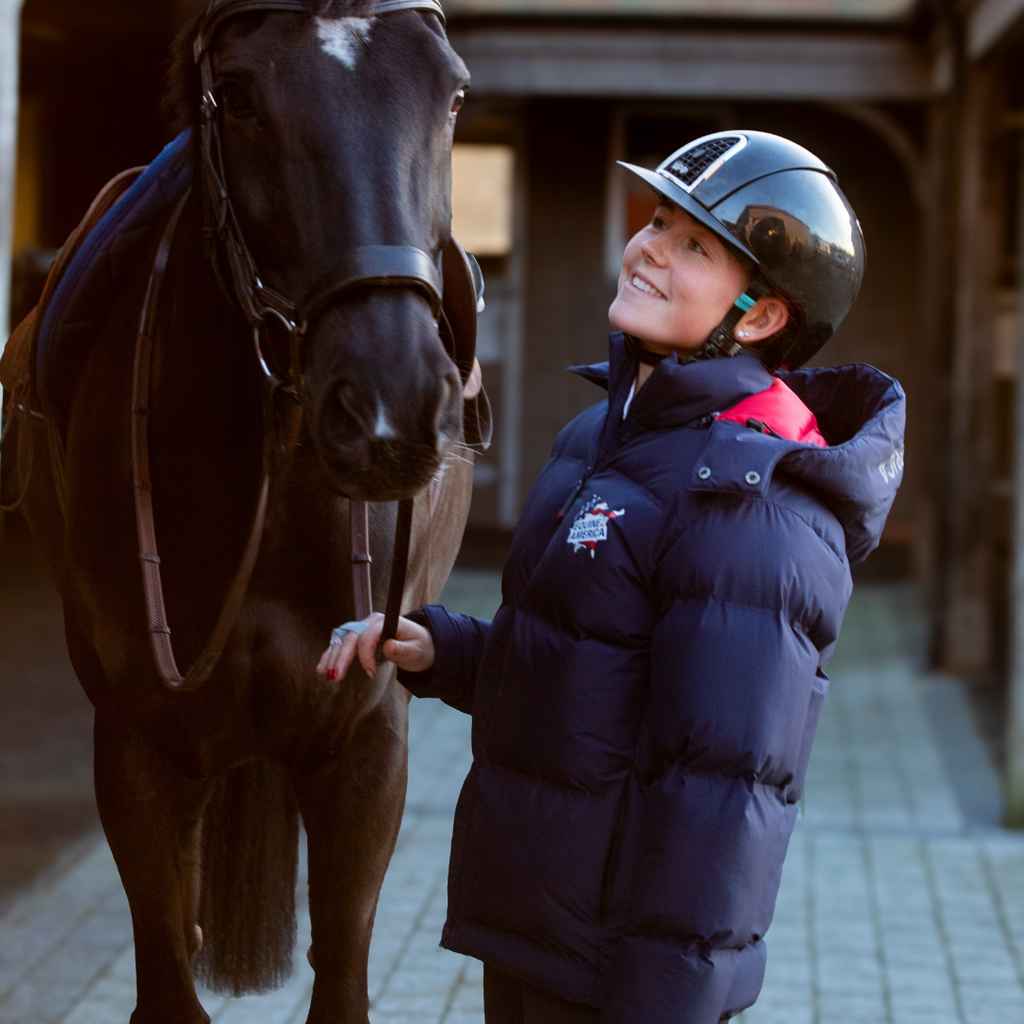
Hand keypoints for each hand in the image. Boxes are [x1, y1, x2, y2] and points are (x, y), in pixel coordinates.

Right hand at [316, 613, 434, 680]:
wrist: (421, 644)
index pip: (368, 636)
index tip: (372, 673)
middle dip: (341, 657)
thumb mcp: (416, 651)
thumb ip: (402, 649)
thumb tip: (388, 646)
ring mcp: (363, 628)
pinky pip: (342, 644)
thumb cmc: (419, 647)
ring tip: (324, 673)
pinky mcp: (359, 637)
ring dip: (331, 655)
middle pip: (351, 637)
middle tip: (336, 677)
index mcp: (385, 621)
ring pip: (342, 639)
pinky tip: (322, 667)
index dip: (365, 655)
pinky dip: (331, 654)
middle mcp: (371, 622)